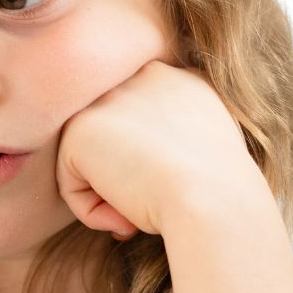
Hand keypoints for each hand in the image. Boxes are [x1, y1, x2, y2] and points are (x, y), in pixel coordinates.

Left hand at [55, 59, 263, 239]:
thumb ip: (183, 132)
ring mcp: (110, 98)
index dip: (155, 165)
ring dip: (109, 195)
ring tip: (139, 214)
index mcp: (181, 78)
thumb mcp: (211, 142)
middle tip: (154, 206)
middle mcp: (144, 76)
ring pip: (93, 159)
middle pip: (118, 138)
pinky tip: (124, 217)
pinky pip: (72, 182)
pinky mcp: (81, 128)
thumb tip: (147, 161)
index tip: (173, 192)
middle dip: (128, 176)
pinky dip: (92, 211)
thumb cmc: (220, 185)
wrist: (211, 197)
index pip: (146, 123)